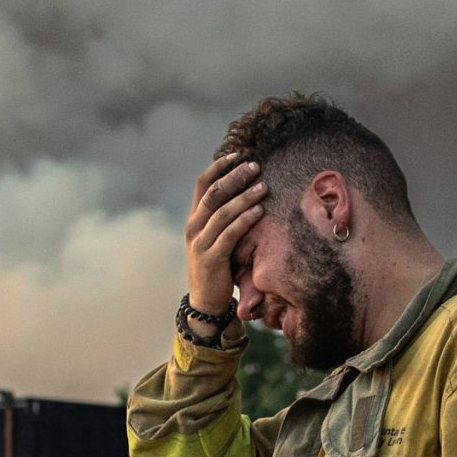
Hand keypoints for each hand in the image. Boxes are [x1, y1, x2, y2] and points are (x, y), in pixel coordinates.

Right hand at [186, 152, 266, 315]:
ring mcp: (200, 243)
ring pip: (222, 212)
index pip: (202, 185)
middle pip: (213, 194)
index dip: (219, 167)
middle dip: (234, 177)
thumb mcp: (215, 238)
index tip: (237, 154)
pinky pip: (229, 234)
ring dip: (244, 197)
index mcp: (194, 219)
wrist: (206, 302)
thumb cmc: (217, 266)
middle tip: (255, 166)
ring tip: (263, 187)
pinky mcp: (211, 258)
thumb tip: (245, 192)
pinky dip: (245, 220)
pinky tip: (259, 211)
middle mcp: (194, 227)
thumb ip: (223, 218)